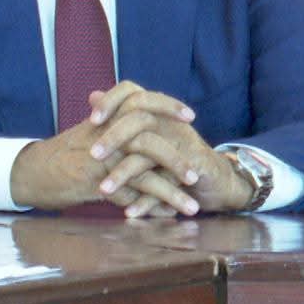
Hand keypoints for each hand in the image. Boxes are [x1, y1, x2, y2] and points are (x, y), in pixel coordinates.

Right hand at [9, 116, 194, 216]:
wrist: (29, 172)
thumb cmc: (63, 154)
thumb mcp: (91, 134)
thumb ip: (118, 128)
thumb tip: (148, 129)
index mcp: (106, 117)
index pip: (140, 99)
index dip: (166, 105)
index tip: (190, 115)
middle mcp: (104, 134)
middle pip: (147, 138)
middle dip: (176, 157)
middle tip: (196, 174)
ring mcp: (100, 159)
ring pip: (142, 171)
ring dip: (170, 191)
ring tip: (192, 207)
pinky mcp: (94, 182)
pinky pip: (128, 195)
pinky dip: (150, 207)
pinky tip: (166, 217)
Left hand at [87, 81, 259, 214]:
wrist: (213, 178)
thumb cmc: (174, 155)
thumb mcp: (146, 135)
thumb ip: (119, 117)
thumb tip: (93, 96)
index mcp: (155, 111)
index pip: (131, 91)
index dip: (112, 101)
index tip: (91, 120)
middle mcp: (168, 122)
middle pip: (139, 119)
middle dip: (113, 137)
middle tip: (92, 155)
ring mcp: (182, 142)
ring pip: (149, 153)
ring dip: (123, 173)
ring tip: (103, 191)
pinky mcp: (193, 165)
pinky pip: (165, 182)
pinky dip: (146, 200)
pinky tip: (130, 212)